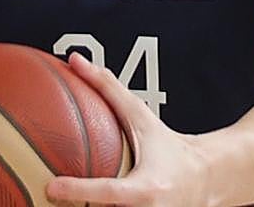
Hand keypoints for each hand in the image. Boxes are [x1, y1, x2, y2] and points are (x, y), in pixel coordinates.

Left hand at [46, 54, 210, 206]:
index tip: (52, 187)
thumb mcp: (141, 117)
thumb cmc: (170, 148)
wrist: (206, 179)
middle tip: (46, 196)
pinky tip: (77, 204)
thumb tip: (76, 61)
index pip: (108, 193)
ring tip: (54, 203)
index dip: (79, 191)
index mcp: (147, 188)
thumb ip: (107, 88)